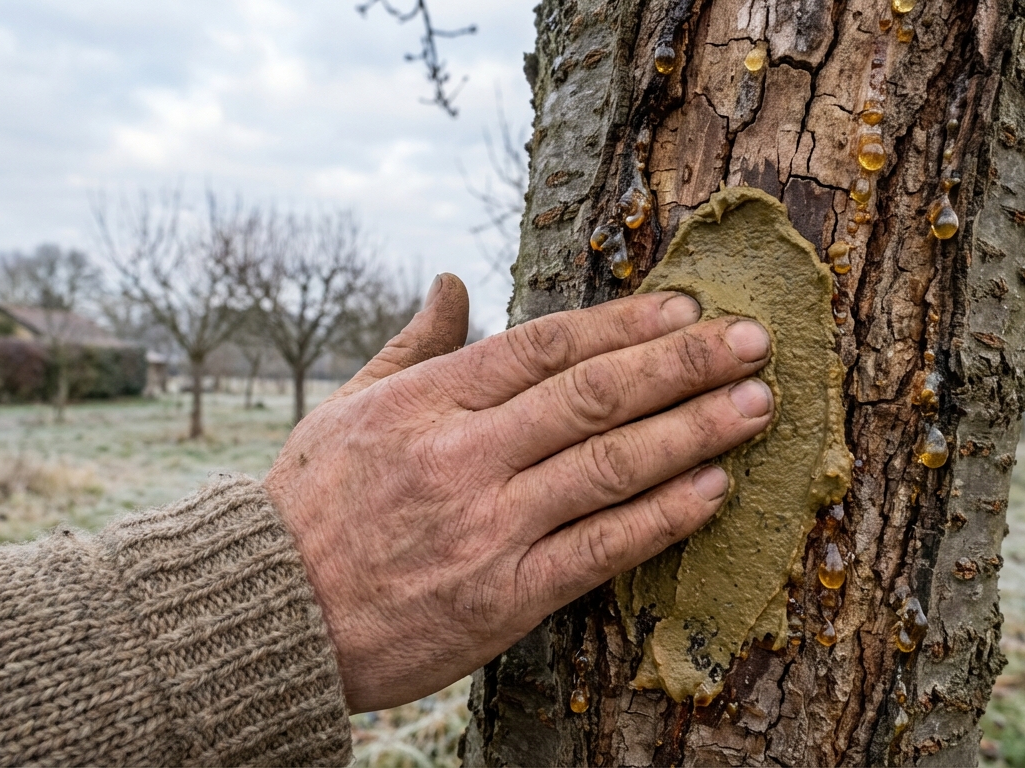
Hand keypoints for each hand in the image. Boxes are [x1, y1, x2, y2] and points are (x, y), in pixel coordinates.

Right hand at [264, 274, 773, 712]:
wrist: (267, 617)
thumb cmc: (308, 505)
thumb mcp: (348, 407)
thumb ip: (414, 344)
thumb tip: (452, 282)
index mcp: (427, 402)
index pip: (546, 345)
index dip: (624, 322)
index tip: (688, 303)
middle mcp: (463, 457)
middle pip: (594, 396)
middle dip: (683, 362)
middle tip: (754, 339)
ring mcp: (487, 529)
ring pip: (611, 467)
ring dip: (694, 431)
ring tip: (757, 405)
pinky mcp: (503, 598)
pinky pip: (600, 550)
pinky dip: (661, 517)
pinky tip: (712, 488)